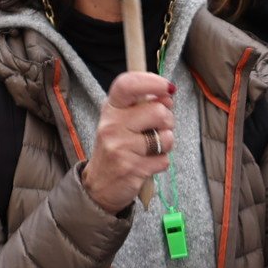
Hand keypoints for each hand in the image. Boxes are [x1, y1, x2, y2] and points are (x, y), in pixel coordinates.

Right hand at [80, 70, 175, 211]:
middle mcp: (112, 125)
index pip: (127, 84)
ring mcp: (120, 147)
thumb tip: (167, 95)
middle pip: (158, 111)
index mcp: (111, 109)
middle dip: (168, 120)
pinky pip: (164, 160)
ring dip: (165, 144)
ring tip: (150, 149)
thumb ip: (144, 105)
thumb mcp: (123, 121)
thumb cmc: (117, 147)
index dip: (152, 82)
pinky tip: (145, 164)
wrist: (99, 185)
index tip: (168, 87)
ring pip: (166, 137)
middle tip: (157, 129)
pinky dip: (160, 163)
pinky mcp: (131, 168)